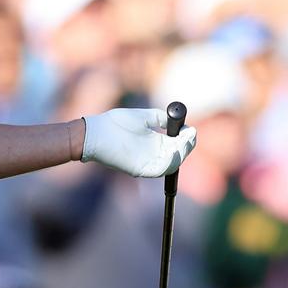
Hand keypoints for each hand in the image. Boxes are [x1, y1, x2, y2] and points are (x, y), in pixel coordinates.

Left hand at [81, 108, 196, 176]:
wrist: (96, 133)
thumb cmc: (116, 123)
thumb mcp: (143, 117)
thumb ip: (160, 118)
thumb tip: (177, 119)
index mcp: (156, 142)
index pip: (178, 144)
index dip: (187, 138)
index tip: (191, 130)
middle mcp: (154, 154)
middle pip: (179, 154)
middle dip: (187, 145)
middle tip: (190, 135)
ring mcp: (148, 162)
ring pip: (172, 163)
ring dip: (181, 154)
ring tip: (184, 142)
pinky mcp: (141, 169)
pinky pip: (160, 170)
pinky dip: (170, 163)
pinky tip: (174, 152)